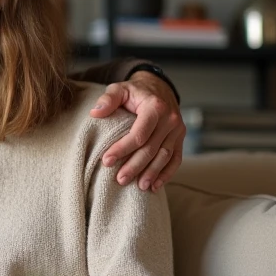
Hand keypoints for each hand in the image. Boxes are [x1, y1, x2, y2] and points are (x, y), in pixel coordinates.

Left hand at [89, 71, 185, 191]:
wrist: (158, 88)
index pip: (139, 134)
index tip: (106, 161)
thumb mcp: (120, 89)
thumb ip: (108, 99)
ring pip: (164, 156)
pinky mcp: (180, 138)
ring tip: (138, 187)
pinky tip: (155, 186)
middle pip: (152, 148)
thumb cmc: (135, 92)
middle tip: (120, 179)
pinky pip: (176, 159)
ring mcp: (177, 130)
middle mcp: (170, 119)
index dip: (122, 149)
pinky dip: (166, 174)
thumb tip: (95, 113)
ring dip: (151, 173)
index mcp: (155, 107)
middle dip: (135, 166)